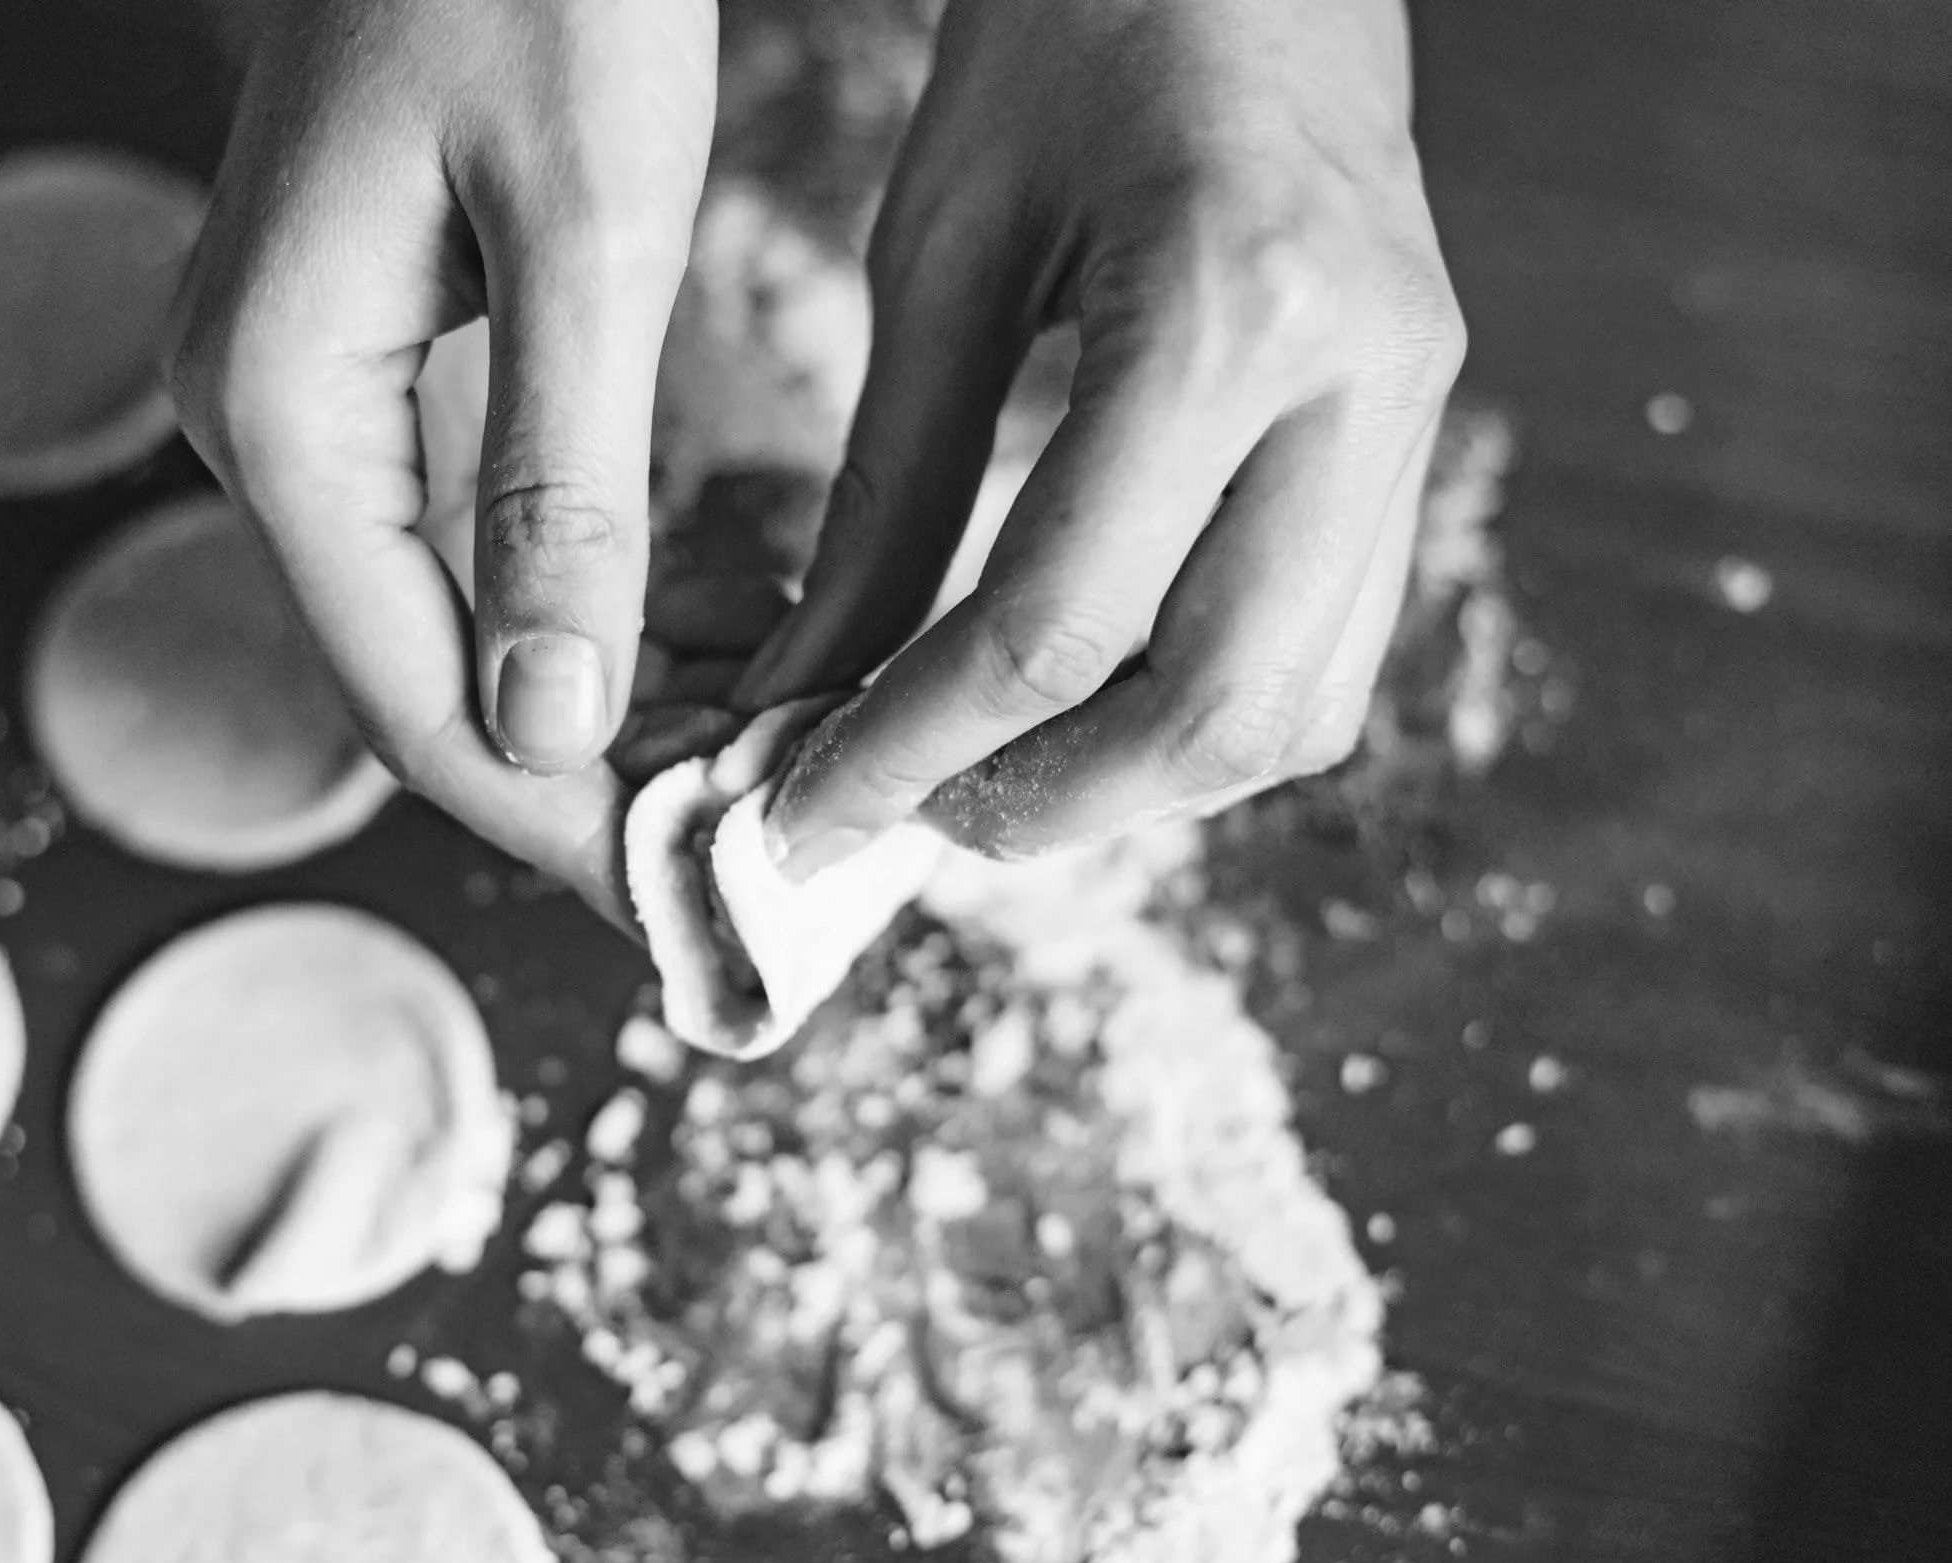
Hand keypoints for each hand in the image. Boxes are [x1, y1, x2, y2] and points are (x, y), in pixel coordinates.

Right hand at [169, 0, 718, 922]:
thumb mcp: (577, 225)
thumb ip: (559, 485)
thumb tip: (550, 728)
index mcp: (283, 409)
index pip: (417, 695)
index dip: (559, 817)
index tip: (695, 898)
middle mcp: (263, 423)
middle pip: (426, 678)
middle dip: (592, 777)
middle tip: (755, 842)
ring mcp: (303, 396)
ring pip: (453, 623)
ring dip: (600, 707)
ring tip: (758, 763)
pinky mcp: (366, 364)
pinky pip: (466, 541)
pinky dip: (588, 609)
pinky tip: (710, 642)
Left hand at [737, 0, 1464, 872]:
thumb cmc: (1071, 35)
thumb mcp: (939, 257)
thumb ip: (885, 496)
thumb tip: (803, 689)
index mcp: (1230, 313)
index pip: (1056, 627)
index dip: (910, 749)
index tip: (803, 813)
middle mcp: (1360, 382)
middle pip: (1216, 715)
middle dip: (1042, 807)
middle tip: (902, 821)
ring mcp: (1418, 411)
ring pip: (1299, 710)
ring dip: (1134, 784)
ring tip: (985, 775)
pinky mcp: (1421, 429)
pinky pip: (1332, 645)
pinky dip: (1202, 714)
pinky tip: (1089, 702)